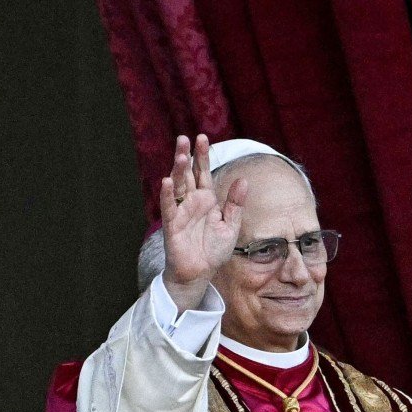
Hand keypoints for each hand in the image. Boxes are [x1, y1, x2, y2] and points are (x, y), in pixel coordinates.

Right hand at [159, 135, 246, 311]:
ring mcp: (182, 212)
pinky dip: (167, 195)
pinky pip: (169, 207)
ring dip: (178, 170)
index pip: (204, 173)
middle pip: (188, 174)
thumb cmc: (214, 250)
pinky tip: (167, 181)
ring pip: (178, 186)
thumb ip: (236, 203)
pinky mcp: (173, 225)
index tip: (203, 138)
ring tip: (181, 154)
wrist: (201, 273)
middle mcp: (193, 202)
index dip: (203, 156)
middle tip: (184, 138)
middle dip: (186, 156)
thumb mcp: (231, 225)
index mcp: (207, 200)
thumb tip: (244, 180)